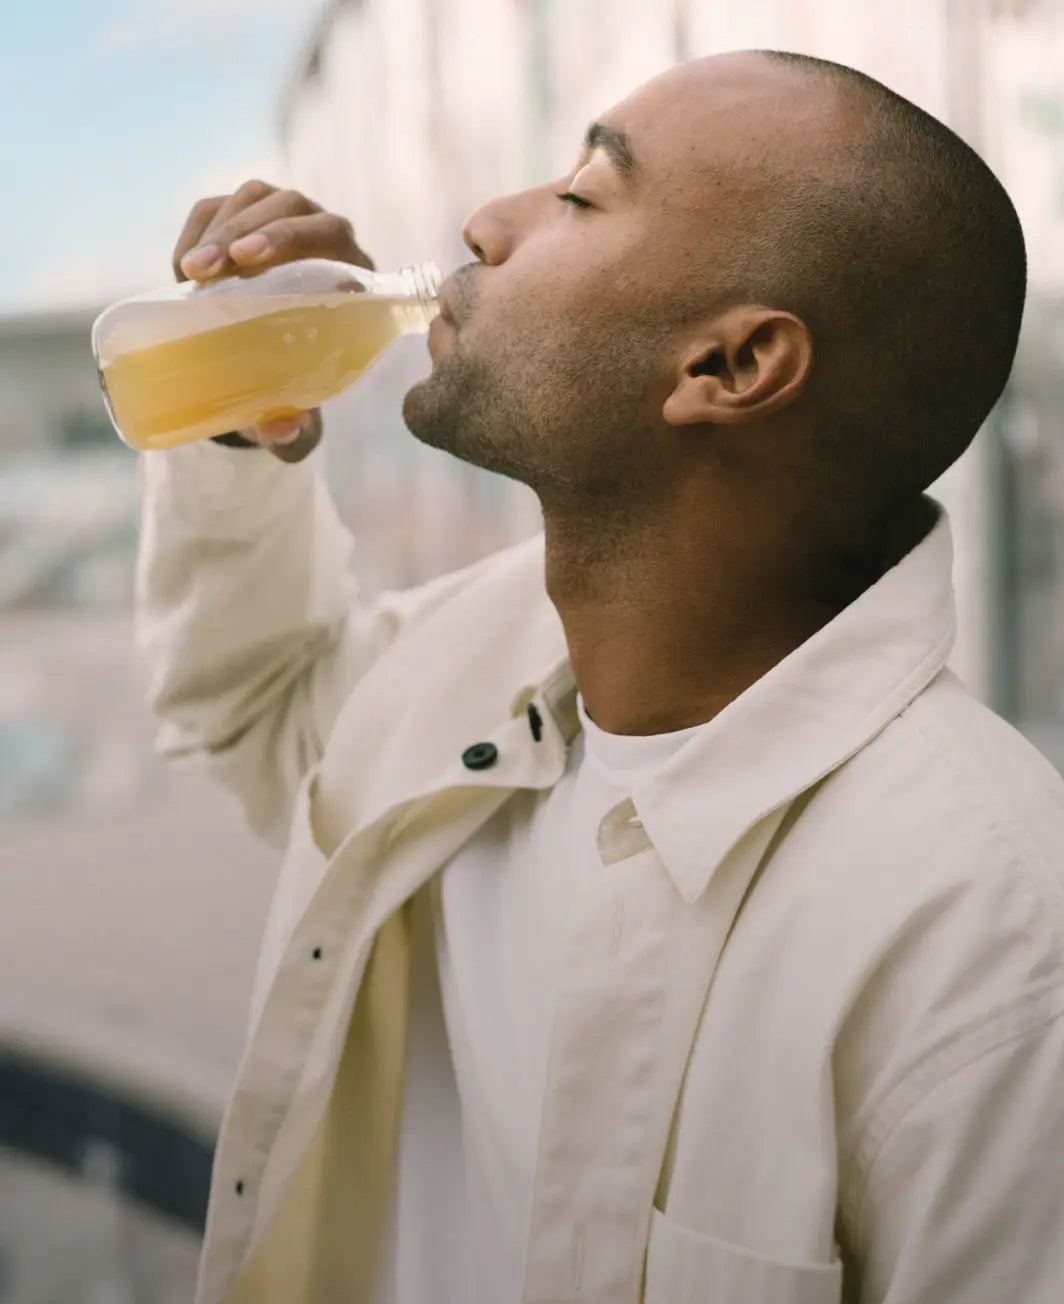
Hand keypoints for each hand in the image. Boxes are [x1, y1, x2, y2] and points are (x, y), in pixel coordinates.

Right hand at [172, 180, 372, 461]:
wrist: (270, 376)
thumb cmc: (295, 393)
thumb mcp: (297, 417)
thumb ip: (292, 430)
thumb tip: (278, 430)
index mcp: (353, 277)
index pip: (332, 235)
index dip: (291, 235)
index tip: (248, 260)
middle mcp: (325, 238)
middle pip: (290, 207)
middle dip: (244, 231)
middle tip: (206, 271)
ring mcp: (282, 221)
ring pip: (255, 196)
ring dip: (218, 227)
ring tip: (191, 272)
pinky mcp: (243, 220)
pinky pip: (218, 205)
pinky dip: (197, 228)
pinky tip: (182, 269)